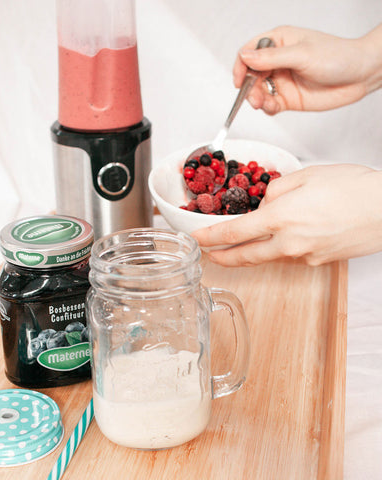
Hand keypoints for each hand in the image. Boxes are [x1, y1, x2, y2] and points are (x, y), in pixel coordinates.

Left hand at [192, 165, 381, 265]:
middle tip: (209, 255)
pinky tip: (285, 237)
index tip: (196, 240)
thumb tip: (262, 205)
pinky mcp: (318, 262)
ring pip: (267, 257)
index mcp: (281, 218)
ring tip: (240, 244)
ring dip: (250, 252)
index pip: (234, 233)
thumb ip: (275, 192)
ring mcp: (304, 256)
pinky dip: (279, 248)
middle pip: (244, 256)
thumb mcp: (306, 176)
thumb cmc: (352, 188)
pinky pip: (290, 256)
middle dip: (222, 257)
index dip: (210, 238)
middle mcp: (289, 243)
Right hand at [233, 24, 381, 114]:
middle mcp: (277, 61)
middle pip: (251, 75)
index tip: (240, 80)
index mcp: (279, 42)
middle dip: (249, 87)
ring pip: (258, 92)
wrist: (359, 75)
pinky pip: (269, 105)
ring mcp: (282, 80)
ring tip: (262, 104)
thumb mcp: (301, 54)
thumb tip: (245, 57)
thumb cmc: (337, 56)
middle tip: (253, 97)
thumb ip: (271, 58)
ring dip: (256, 99)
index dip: (241, 66)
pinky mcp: (287, 98)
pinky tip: (272, 107)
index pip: (250, 52)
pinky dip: (267, 108)